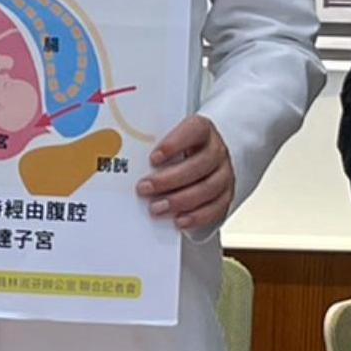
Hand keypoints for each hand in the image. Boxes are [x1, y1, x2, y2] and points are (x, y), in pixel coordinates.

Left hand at [138, 115, 235, 231]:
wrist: (201, 160)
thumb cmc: (178, 151)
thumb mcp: (167, 141)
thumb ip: (152, 148)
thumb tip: (125, 160)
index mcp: (203, 131)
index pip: (195, 130)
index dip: (175, 143)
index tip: (153, 158)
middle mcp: (217, 151)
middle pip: (200, 164)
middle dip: (169, 179)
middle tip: (145, 188)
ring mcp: (224, 174)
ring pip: (208, 188)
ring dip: (179, 200)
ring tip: (156, 208)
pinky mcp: (226, 196)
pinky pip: (216, 209)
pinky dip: (196, 216)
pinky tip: (179, 220)